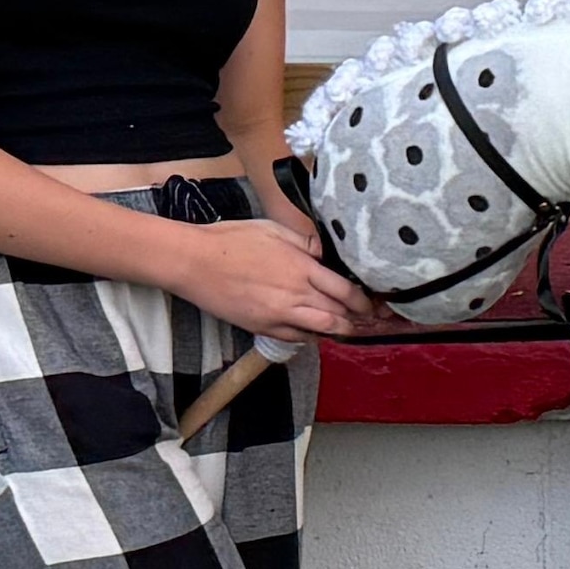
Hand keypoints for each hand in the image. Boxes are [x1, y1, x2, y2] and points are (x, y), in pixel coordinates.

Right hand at [155, 218, 378, 341]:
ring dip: (340, 331)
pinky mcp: (263, 328)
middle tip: (373, 322)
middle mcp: (296, 295)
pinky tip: (318, 332)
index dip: (365, 302)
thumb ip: (306, 244)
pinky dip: (312, 336)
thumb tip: (325, 254)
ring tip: (353, 330)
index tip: (374, 305)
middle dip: (359, 319)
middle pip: (339, 314)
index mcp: (302, 268)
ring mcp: (279, 315)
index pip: (346, 291)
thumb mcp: (275, 230)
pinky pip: (297, 338)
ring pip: (322, 330)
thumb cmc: (232, 240)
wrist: (194, 262)